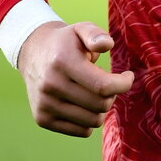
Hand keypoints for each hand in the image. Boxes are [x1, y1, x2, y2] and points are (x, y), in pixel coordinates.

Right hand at [17, 21, 133, 137]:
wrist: (33, 54)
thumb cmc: (66, 42)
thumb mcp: (80, 29)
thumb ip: (96, 34)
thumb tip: (107, 44)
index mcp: (63, 62)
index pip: (102, 86)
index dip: (123, 84)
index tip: (128, 76)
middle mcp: (51, 85)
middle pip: (100, 105)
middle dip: (113, 95)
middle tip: (109, 83)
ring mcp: (45, 105)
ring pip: (92, 122)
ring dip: (101, 108)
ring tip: (96, 92)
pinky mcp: (42, 119)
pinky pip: (81, 131)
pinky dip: (89, 120)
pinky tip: (85, 103)